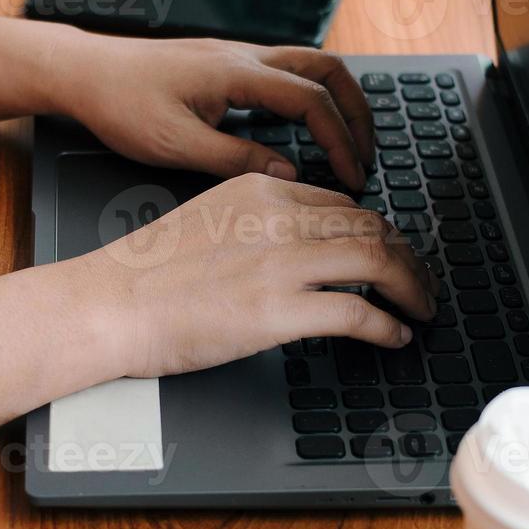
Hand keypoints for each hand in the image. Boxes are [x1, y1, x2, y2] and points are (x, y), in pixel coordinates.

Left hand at [54, 32, 375, 190]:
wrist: (83, 70)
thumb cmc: (119, 104)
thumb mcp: (174, 145)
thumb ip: (234, 160)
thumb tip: (287, 173)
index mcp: (236, 74)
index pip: (311, 101)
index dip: (340, 141)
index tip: (352, 176)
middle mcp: (244, 56)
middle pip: (327, 69)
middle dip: (357, 112)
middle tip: (368, 154)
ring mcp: (236, 55)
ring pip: (309, 65)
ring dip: (335, 100)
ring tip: (347, 141)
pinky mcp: (225, 64)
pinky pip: (284, 72)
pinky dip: (308, 97)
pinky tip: (302, 130)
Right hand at [74, 173, 436, 378]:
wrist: (108, 304)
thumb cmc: (142, 275)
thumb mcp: (204, 220)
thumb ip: (252, 224)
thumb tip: (289, 248)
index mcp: (258, 191)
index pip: (341, 202)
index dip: (377, 230)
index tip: (388, 252)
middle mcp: (277, 218)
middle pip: (372, 225)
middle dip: (407, 258)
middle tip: (419, 282)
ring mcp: (281, 263)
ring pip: (378, 260)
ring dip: (411, 288)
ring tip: (420, 309)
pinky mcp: (280, 310)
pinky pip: (359, 312)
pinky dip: (387, 325)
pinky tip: (393, 337)